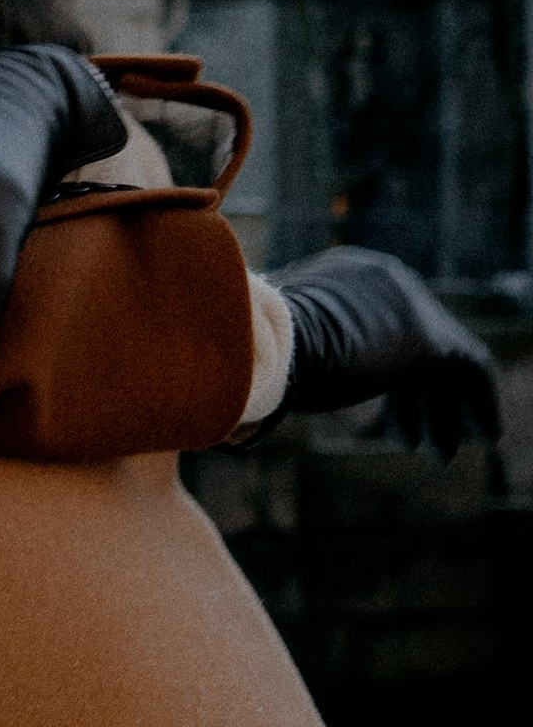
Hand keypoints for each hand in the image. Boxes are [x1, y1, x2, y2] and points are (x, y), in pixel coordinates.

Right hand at [272, 249, 501, 460]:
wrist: (254, 343)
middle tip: (411, 438)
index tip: (379, 413)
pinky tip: (486, 437)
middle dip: (414, 394)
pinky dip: (480, 403)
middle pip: (414, 340)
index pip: (377, 322)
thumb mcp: (263, 349)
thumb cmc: (241, 352)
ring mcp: (408, 303)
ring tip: (440, 452)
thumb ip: (279, 357)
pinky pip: (471, 369)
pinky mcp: (426, 338)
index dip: (381, 371)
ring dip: (441, 408)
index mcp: (342, 275)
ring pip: (443, 359)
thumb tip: (254, 400)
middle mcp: (382, 277)